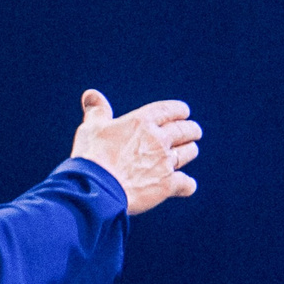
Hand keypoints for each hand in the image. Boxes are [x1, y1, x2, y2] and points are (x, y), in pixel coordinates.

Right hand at [70, 90, 201, 215]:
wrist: (94, 188)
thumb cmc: (91, 157)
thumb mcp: (90, 129)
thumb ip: (97, 111)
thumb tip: (91, 94)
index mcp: (142, 121)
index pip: (171, 110)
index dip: (180, 110)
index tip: (183, 113)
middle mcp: (158, 139)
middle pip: (186, 130)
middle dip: (191, 130)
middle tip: (192, 132)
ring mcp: (165, 162)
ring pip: (188, 153)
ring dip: (189, 151)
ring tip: (186, 153)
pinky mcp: (167, 185)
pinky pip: (186, 183)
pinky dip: (187, 185)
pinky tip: (185, 186)